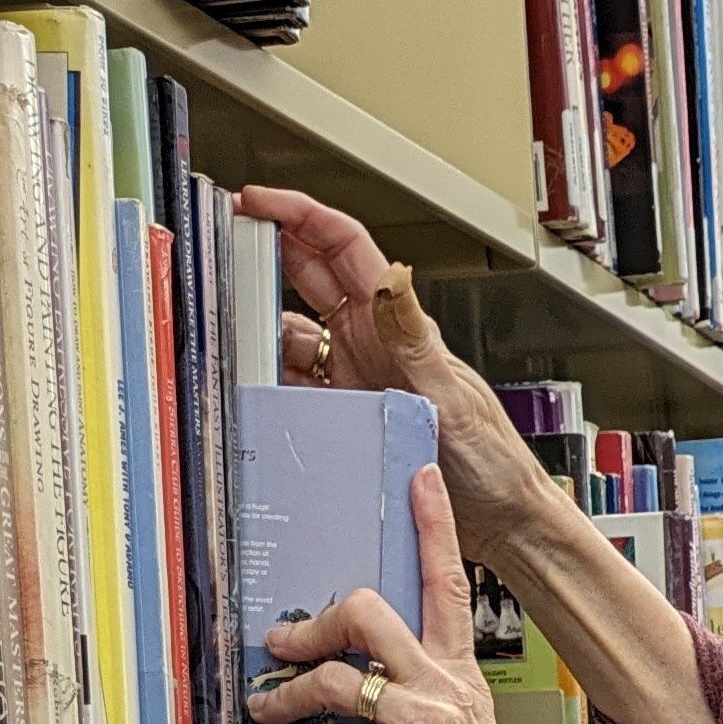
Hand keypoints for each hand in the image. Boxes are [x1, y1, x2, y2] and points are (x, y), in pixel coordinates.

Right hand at [236, 186, 565, 571]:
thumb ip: (415, 340)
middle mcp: (372, 342)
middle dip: (265, 254)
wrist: (500, 521)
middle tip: (222, 245)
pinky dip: (270, 384)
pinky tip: (254, 388)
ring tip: (230, 333)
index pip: (342, 247)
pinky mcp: (346, 416)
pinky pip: (294, 388)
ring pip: (290, 335)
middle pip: (307, 277)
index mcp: (396, 323)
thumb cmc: (493, 461)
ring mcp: (355, 378)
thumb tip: (391, 280)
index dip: (300, 216)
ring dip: (260, 331)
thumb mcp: (451, 395)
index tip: (258, 202)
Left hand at [248, 461, 580, 723]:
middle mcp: (447, 689)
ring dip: (290, 699)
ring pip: (340, 680)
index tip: (419, 478)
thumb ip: (415, 709)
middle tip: (281, 645)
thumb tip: (358, 696)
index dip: (433, 526)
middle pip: (371, 612)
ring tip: (267, 716)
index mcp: (459, 677)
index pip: (448, 583)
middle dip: (313, 625)